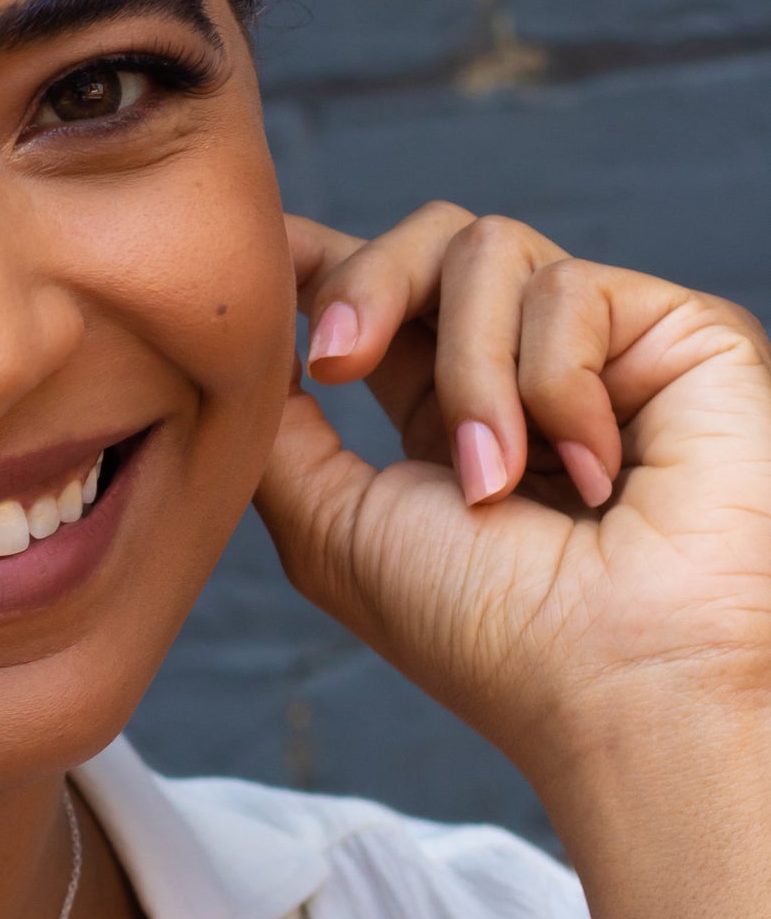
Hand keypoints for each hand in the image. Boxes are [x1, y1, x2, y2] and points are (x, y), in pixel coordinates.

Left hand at [257, 205, 770, 792]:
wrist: (619, 681)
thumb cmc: (485, 632)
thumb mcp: (333, 527)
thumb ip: (277, 429)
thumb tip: (244, 346)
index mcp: (441, 422)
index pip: (381, 294)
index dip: (318, 258)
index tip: (261, 263)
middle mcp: (521, 373)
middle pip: (425, 238)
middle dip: (367, 285)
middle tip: (338, 361)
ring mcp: (599, 348)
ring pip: (489, 249)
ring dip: (470, 377)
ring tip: (496, 483)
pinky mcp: (674, 332)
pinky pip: (569, 290)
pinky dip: (556, 387)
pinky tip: (595, 473)